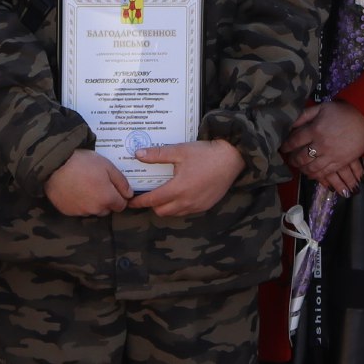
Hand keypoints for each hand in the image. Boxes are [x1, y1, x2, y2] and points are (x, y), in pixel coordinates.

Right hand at [45, 151, 135, 217]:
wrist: (54, 165)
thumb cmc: (83, 162)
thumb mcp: (107, 166)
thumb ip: (121, 182)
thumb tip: (129, 195)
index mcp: (107, 198)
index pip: (121, 206)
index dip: (119, 196)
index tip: (112, 187)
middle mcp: (95, 209)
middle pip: (106, 210)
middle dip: (106, 200)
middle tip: (98, 184)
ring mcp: (80, 212)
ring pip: (92, 210)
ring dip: (92, 202)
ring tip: (85, 186)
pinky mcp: (67, 212)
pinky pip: (78, 210)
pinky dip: (79, 203)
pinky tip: (74, 190)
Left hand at [131, 140, 247, 217]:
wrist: (232, 158)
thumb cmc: (206, 153)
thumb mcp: (180, 151)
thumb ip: (158, 154)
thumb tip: (138, 154)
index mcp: (178, 189)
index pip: (153, 200)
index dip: (140, 202)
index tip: (130, 202)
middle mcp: (187, 201)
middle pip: (161, 211)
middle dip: (152, 205)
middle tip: (148, 194)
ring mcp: (197, 205)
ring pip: (174, 213)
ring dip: (166, 207)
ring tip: (164, 194)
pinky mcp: (206, 206)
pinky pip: (186, 211)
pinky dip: (179, 207)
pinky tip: (180, 194)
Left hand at [287, 101, 363, 179]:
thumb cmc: (342, 112)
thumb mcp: (322, 108)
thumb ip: (305, 115)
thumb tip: (290, 123)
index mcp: (315, 129)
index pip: (295, 141)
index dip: (286, 146)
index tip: (283, 148)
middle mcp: (321, 144)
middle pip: (301, 157)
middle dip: (293, 160)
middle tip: (290, 159)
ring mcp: (331, 155)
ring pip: (311, 168)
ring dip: (302, 169)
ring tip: (299, 167)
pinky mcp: (340, 162)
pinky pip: (324, 173)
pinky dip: (315, 175)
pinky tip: (310, 174)